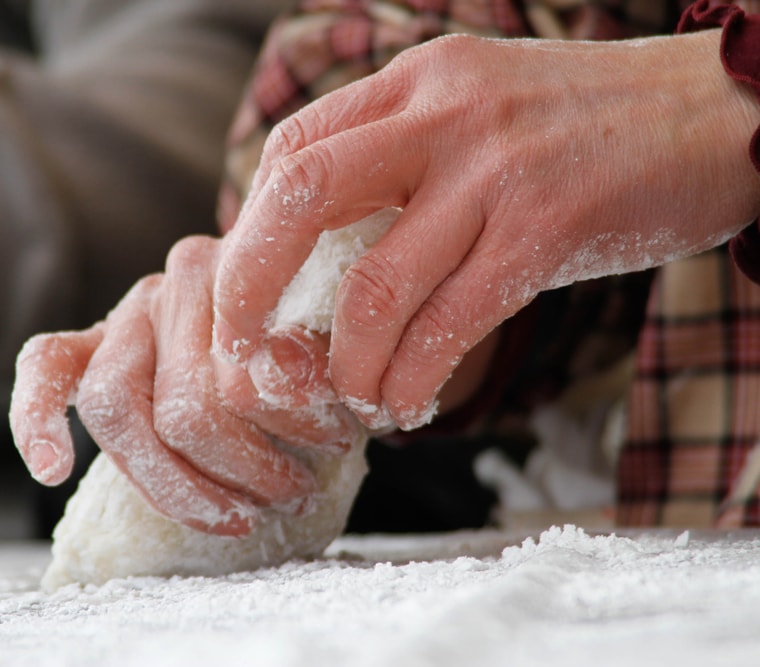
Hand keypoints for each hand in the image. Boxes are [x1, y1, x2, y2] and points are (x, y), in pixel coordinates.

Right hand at [10, 235, 361, 535]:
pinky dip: (36, 418)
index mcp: (230, 272)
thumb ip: (313, 352)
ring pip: (116, 410)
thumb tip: (297, 384)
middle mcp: (169, 285)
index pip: (242, 369)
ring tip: (239, 518)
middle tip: (290, 499)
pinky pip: (45, 365)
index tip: (337, 448)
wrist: (277, 278)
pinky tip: (52, 467)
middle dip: (241, 472)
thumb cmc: (305, 318)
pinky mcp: (90, 338)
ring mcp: (124, 312)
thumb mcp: (329, 327)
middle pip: (181, 407)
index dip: (289, 423)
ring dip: (176, 485)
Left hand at [213, 29, 759, 430]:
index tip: (250, 296)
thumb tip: (322, 246)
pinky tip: (406, 404)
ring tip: (352, 400)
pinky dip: (413, 377)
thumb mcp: (477, 109)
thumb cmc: (585, 125)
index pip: (293, 152)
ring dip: (347, 363)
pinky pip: (451, 323)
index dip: (253, 232)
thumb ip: (402, 156)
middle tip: (251, 357)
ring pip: (375, 285)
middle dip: (253, 288)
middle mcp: (444, 115)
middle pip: (300, 199)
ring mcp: (494, 172)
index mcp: (416, 83)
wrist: (719, 111)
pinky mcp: (547, 231)